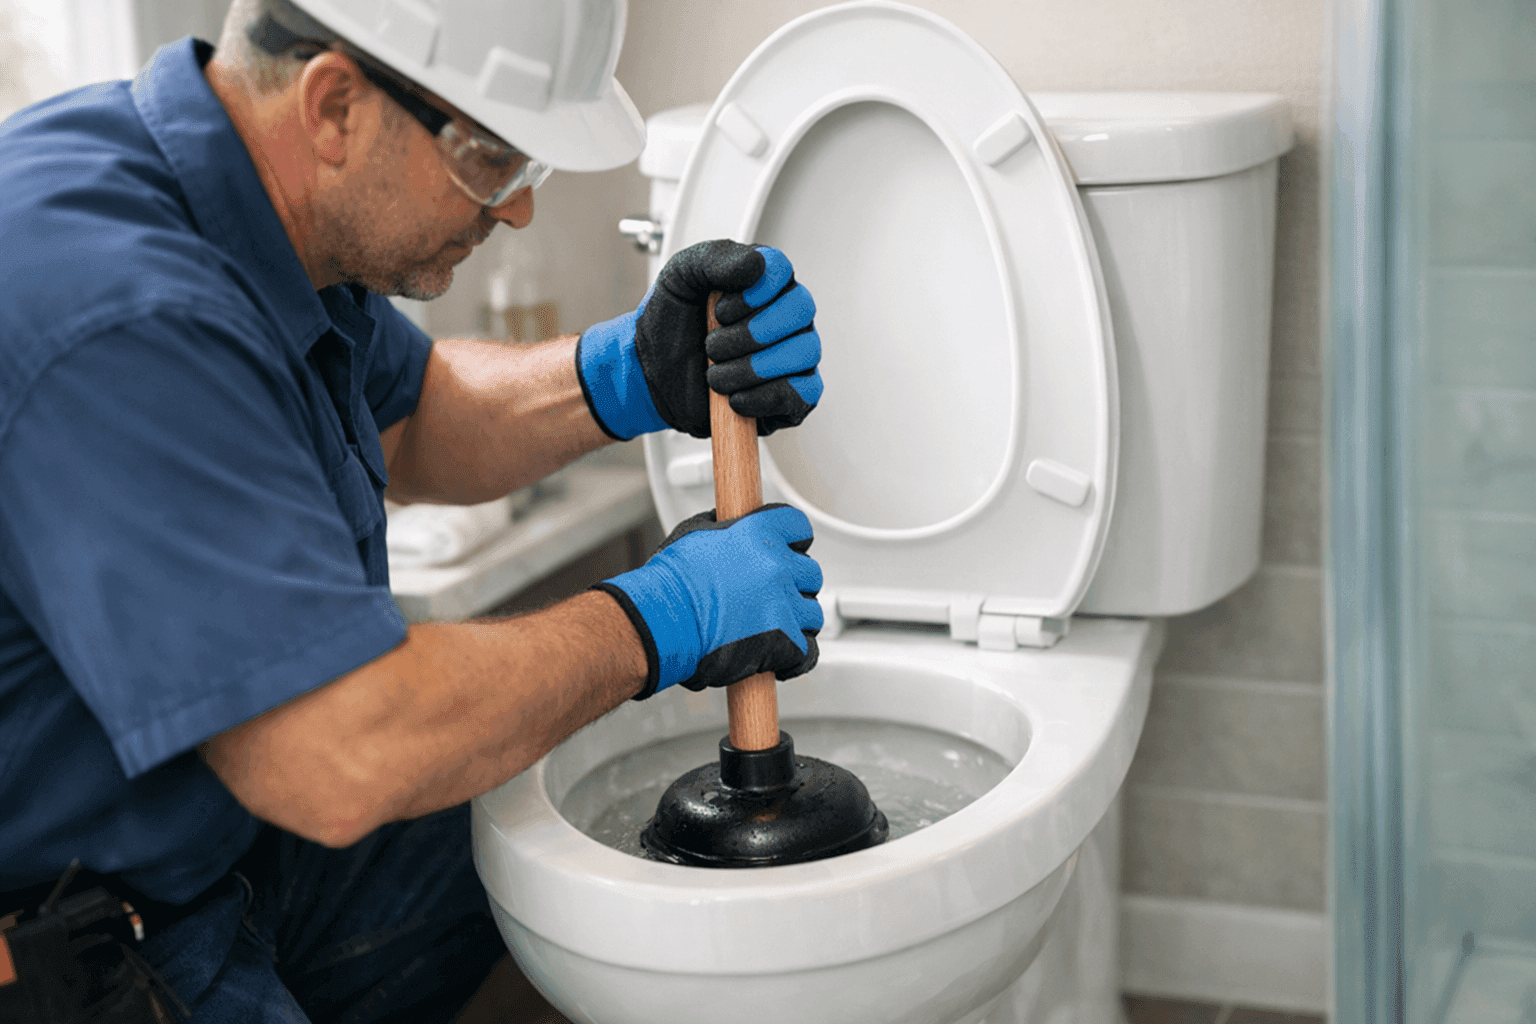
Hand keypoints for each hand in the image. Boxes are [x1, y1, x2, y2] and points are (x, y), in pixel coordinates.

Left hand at [575, 240, 822, 439]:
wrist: (654, 375)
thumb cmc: (672, 324)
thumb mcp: (680, 277)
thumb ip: (715, 258)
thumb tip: (757, 264)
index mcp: (764, 281)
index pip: (781, 270)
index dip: (752, 292)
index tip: (719, 310)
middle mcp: (787, 315)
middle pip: (801, 309)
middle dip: (751, 332)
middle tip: (714, 346)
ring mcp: (795, 355)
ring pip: (803, 352)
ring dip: (752, 368)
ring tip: (716, 375)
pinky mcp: (792, 395)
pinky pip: (805, 393)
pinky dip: (766, 398)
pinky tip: (735, 397)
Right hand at [594, 504, 822, 698]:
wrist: (662, 623)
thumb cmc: (669, 584)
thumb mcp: (695, 535)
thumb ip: (724, 530)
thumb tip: (729, 529)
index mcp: (758, 534)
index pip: (798, 526)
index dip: (794, 541)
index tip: (789, 550)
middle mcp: (777, 565)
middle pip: (810, 573)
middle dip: (795, 585)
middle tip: (771, 597)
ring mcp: (784, 604)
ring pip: (812, 613)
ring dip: (796, 620)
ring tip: (770, 628)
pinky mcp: (786, 641)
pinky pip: (808, 651)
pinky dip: (796, 656)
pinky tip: (779, 657)